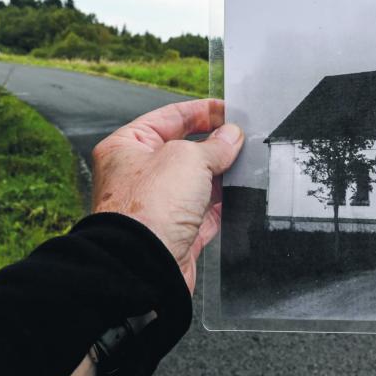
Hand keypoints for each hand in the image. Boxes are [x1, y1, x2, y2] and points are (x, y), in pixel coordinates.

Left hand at [91, 99, 243, 293]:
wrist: (145, 265)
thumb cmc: (149, 207)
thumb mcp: (188, 158)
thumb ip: (215, 145)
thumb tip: (232, 136)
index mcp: (127, 147)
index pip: (169, 117)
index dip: (202, 111)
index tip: (229, 110)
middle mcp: (139, 174)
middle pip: (185, 149)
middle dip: (215, 143)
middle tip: (243, 136)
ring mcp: (158, 204)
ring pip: (198, 180)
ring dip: (222, 172)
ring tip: (248, 160)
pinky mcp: (176, 230)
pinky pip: (206, 210)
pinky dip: (224, 201)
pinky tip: (243, 190)